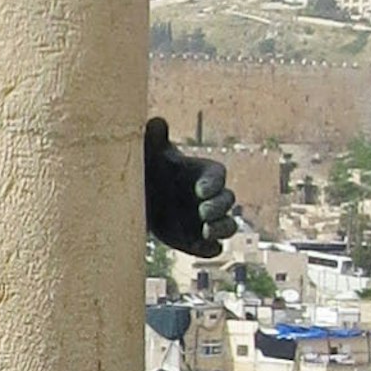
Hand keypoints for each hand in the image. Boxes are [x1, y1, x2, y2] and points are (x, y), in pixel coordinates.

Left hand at [144, 121, 234, 255]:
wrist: (142, 197)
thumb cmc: (151, 168)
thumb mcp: (149, 152)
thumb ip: (155, 137)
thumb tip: (156, 122)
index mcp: (205, 173)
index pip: (218, 176)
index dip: (213, 183)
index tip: (200, 190)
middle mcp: (213, 197)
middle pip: (228, 201)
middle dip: (218, 207)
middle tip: (203, 212)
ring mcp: (208, 221)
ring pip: (229, 226)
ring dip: (222, 229)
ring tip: (207, 231)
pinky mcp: (199, 240)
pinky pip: (213, 248)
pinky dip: (211, 249)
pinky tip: (201, 247)